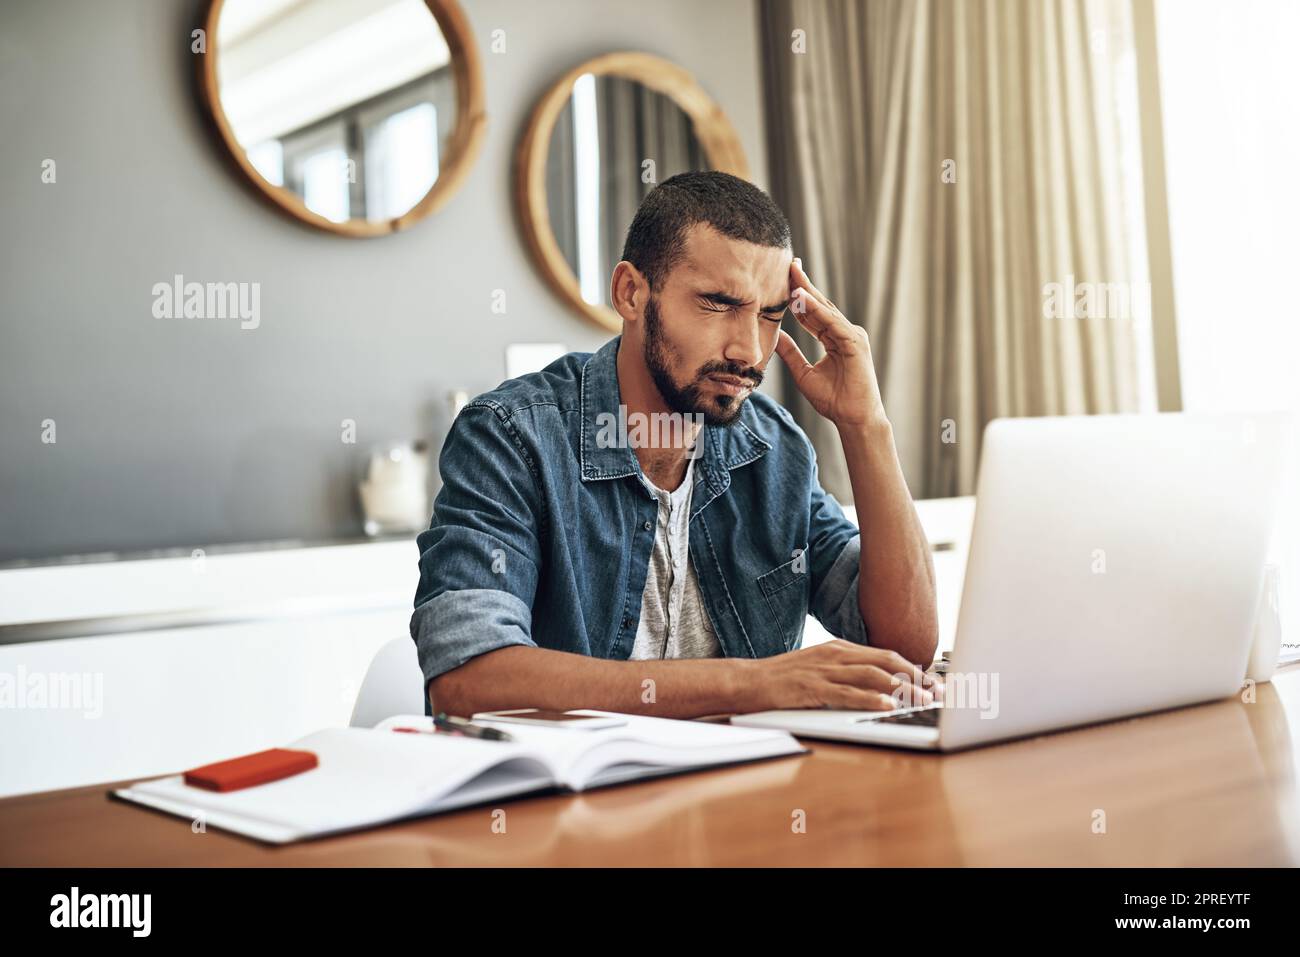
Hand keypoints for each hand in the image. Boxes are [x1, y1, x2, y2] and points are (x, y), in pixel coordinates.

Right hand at [743, 639, 942, 711]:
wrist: (748, 680)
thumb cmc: (783, 678)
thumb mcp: (820, 666)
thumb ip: (847, 671)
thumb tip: (881, 684)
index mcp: (840, 648)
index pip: (886, 655)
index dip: (914, 668)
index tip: (934, 681)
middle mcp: (836, 655)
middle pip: (887, 661)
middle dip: (917, 676)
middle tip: (938, 691)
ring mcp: (824, 670)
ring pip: (873, 676)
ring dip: (902, 688)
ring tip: (923, 700)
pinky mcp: (812, 688)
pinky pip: (848, 694)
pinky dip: (871, 700)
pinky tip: (888, 707)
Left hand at [775, 258, 886, 428]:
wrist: (853, 419)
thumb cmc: (833, 400)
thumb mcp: (803, 372)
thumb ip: (791, 352)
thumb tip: (775, 335)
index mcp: (834, 338)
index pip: (812, 312)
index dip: (797, 296)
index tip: (783, 278)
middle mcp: (844, 333)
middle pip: (820, 305)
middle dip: (804, 284)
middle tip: (789, 263)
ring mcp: (852, 336)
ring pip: (826, 310)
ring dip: (808, 292)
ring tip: (792, 274)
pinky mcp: (855, 344)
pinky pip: (832, 323)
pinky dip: (817, 310)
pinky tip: (802, 298)